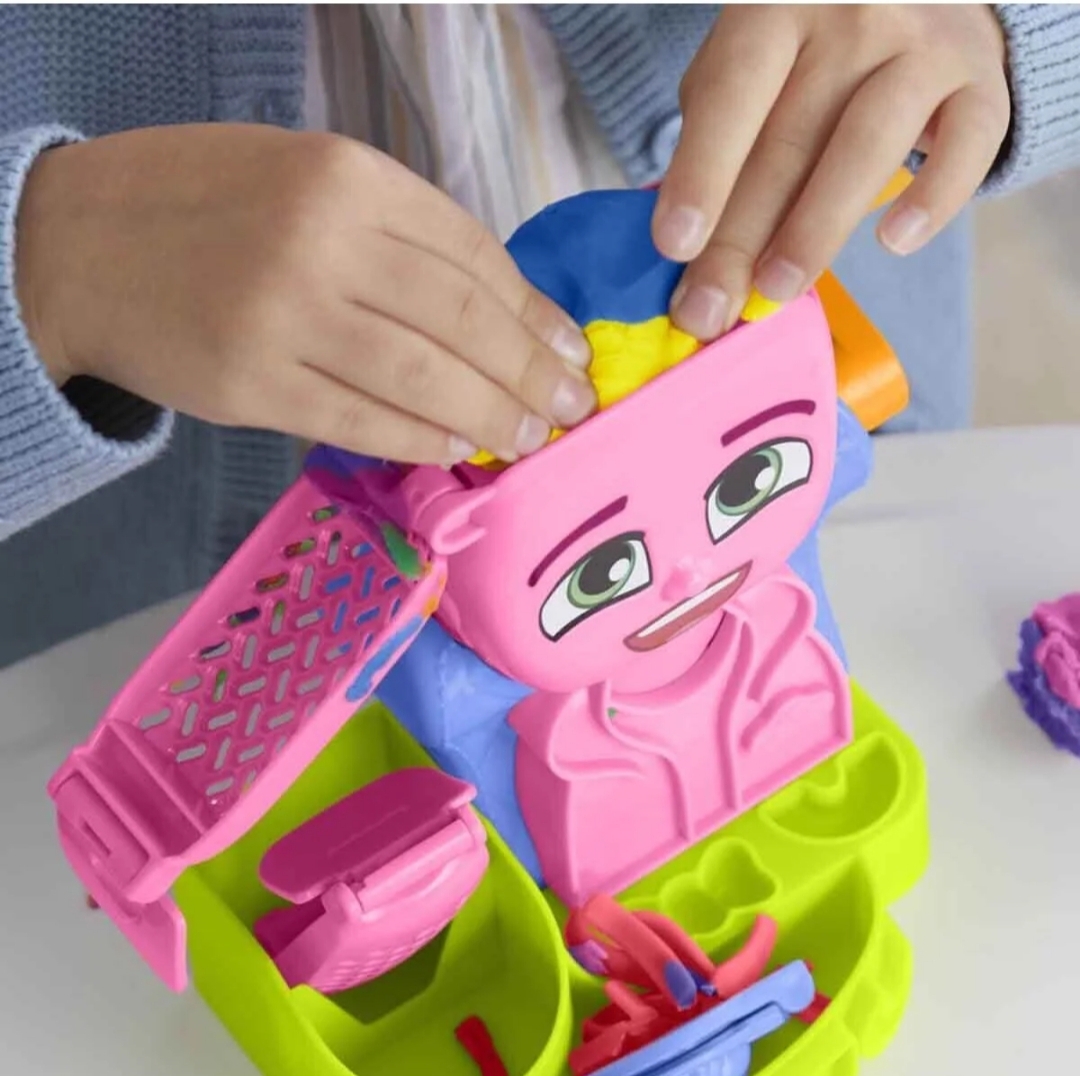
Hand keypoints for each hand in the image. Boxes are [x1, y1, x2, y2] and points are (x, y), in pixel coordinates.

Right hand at [15, 124, 595, 463]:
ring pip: (420, 378)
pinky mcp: (250, 385)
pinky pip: (358, 420)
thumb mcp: (308, 180)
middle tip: (572, 407)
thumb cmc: (208, 205)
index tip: (568, 349)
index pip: (471, 254)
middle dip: (529, 372)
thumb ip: (399, 232)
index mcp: (345, 177)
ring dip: (489, 414)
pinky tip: (454, 446)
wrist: (79, 243)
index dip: (531, 312)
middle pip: (460, 320)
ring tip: (530, 436)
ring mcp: (282, 318)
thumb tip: (500, 309)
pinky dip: (417, 438)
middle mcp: (320, 242)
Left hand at [653, 4, 1009, 338]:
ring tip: (776, 290)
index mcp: (776, 5)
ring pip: (868, 143)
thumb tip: (683, 253)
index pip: (732, 92)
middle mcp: (854, 12)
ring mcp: (925, 41)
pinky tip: (894, 242)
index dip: (702, 171)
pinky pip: (967, 144)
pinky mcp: (981, 79)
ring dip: (816, 227)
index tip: (674, 246)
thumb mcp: (746, 67)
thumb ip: (714, 139)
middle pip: (790, 139)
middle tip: (707, 311)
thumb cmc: (808, 48)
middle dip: (741, 237)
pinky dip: (932, 197)